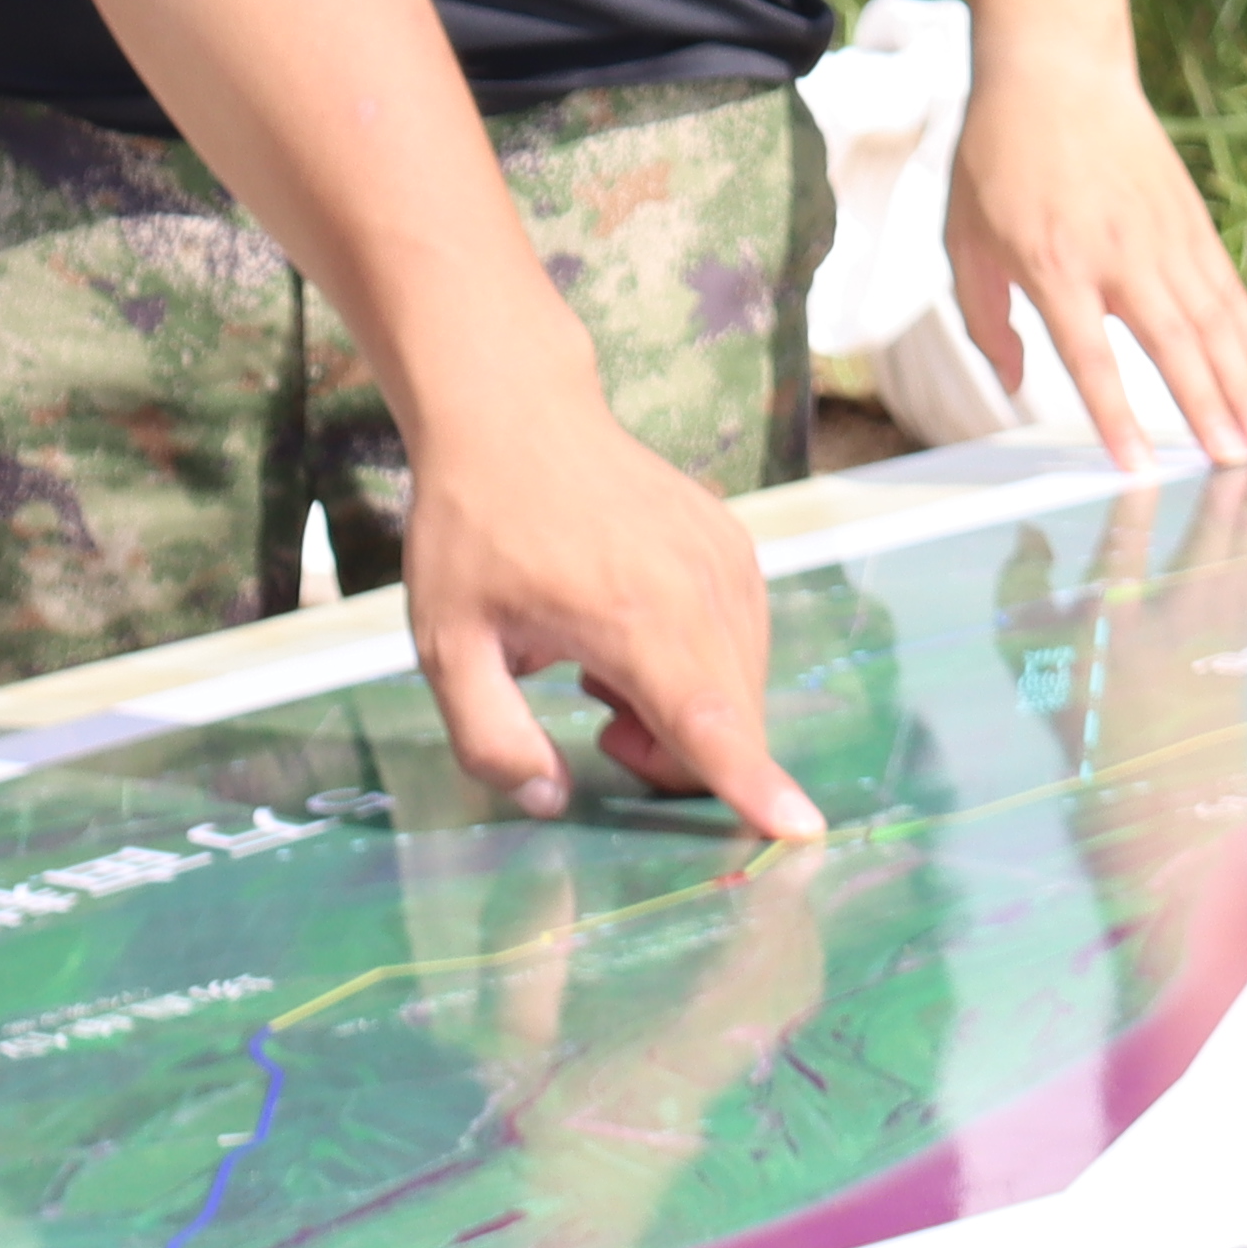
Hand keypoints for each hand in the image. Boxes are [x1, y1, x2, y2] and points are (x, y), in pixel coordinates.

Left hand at [401, 394, 821, 839]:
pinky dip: (697, 668)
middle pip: (731, 725)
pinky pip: (742, 647)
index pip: (707, 722)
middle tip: (596, 720)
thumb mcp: (445, 644)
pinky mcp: (736, 549)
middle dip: (671, 759)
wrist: (515, 417)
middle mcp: (699, 587)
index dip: (752, 786)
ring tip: (604, 665)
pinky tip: (632, 632)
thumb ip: (490, 739)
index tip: (801, 830)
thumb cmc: (473, 531)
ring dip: (683, 713)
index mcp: (629, 616)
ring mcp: (728, 562)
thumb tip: (552, 801)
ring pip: (742, 691)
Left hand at [946, 32, 1246, 460]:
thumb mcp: (964, 238)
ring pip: (1213, 321)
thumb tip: (1015, 384)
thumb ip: (987, 320)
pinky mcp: (1190, 219)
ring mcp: (1162, 235)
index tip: (1139, 468)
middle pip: (1172, 344)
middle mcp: (1117, 253)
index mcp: (1054, 263)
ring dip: (1243, 384)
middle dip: (1208, 410)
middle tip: (1238, 466)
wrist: (1053, 70)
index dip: (1117, 415)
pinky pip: (1227, 288)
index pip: (1090, 355)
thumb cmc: (997, 158)